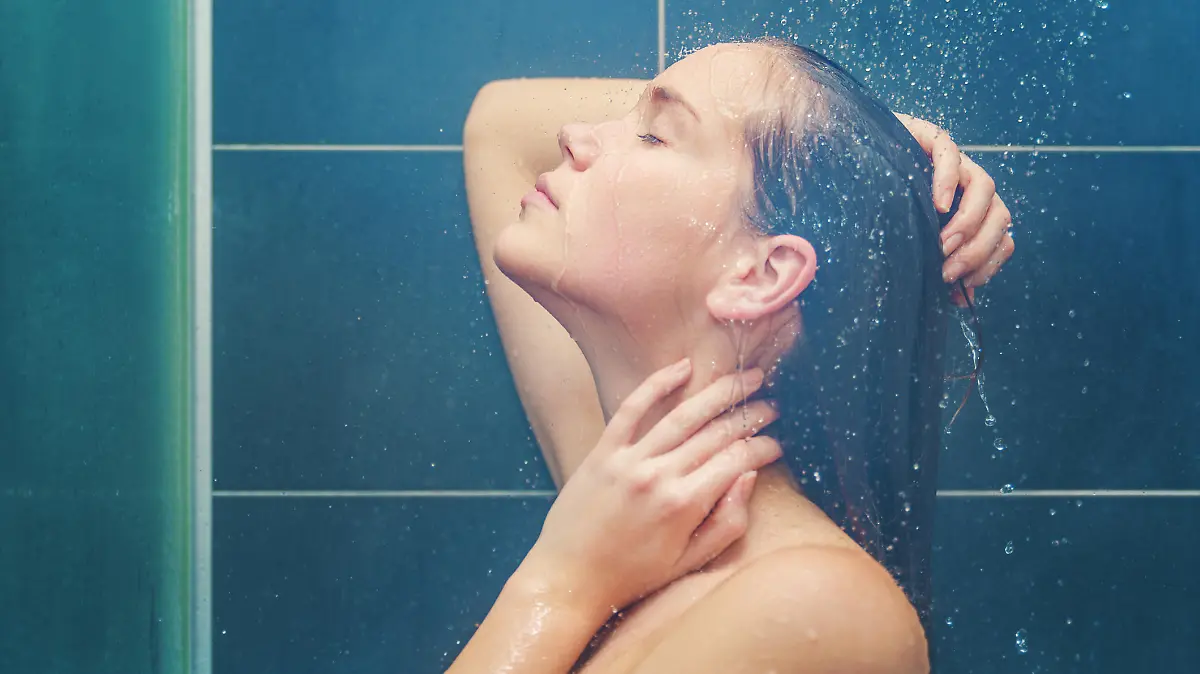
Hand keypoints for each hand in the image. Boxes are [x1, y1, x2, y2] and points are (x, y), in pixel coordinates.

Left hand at [525, 360, 780, 612]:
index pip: (736, 461)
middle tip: (772, 405)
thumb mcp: (689, 562)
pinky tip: (683, 367)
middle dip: (750, 416)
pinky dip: (658, 383)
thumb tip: (749, 478)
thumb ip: (727, 522)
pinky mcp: (603, 451)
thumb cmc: (634, 575)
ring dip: (719, 393)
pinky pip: (632, 408)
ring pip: (683, 415)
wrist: (570, 577)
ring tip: (745, 379)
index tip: (777, 444)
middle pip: (716, 434)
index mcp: (684, 505)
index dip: (762, 448)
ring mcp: (629, 460)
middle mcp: (659, 476)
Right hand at [895, 113, 1015, 306]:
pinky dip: (948, 181)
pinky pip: (950, 155)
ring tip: (943, 245)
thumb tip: (958, 299)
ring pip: (984, 187)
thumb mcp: (911, 243)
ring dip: (969, 222)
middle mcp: (967, 186)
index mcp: (970, 210)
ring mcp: (953, 161)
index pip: (1001, 236)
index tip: (963, 285)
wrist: (849, 161)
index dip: (989, 262)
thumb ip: (935, 264)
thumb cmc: (879, 207)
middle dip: (978, 249)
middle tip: (949, 271)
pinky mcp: (930, 138)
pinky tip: (937, 204)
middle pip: (999, 215)